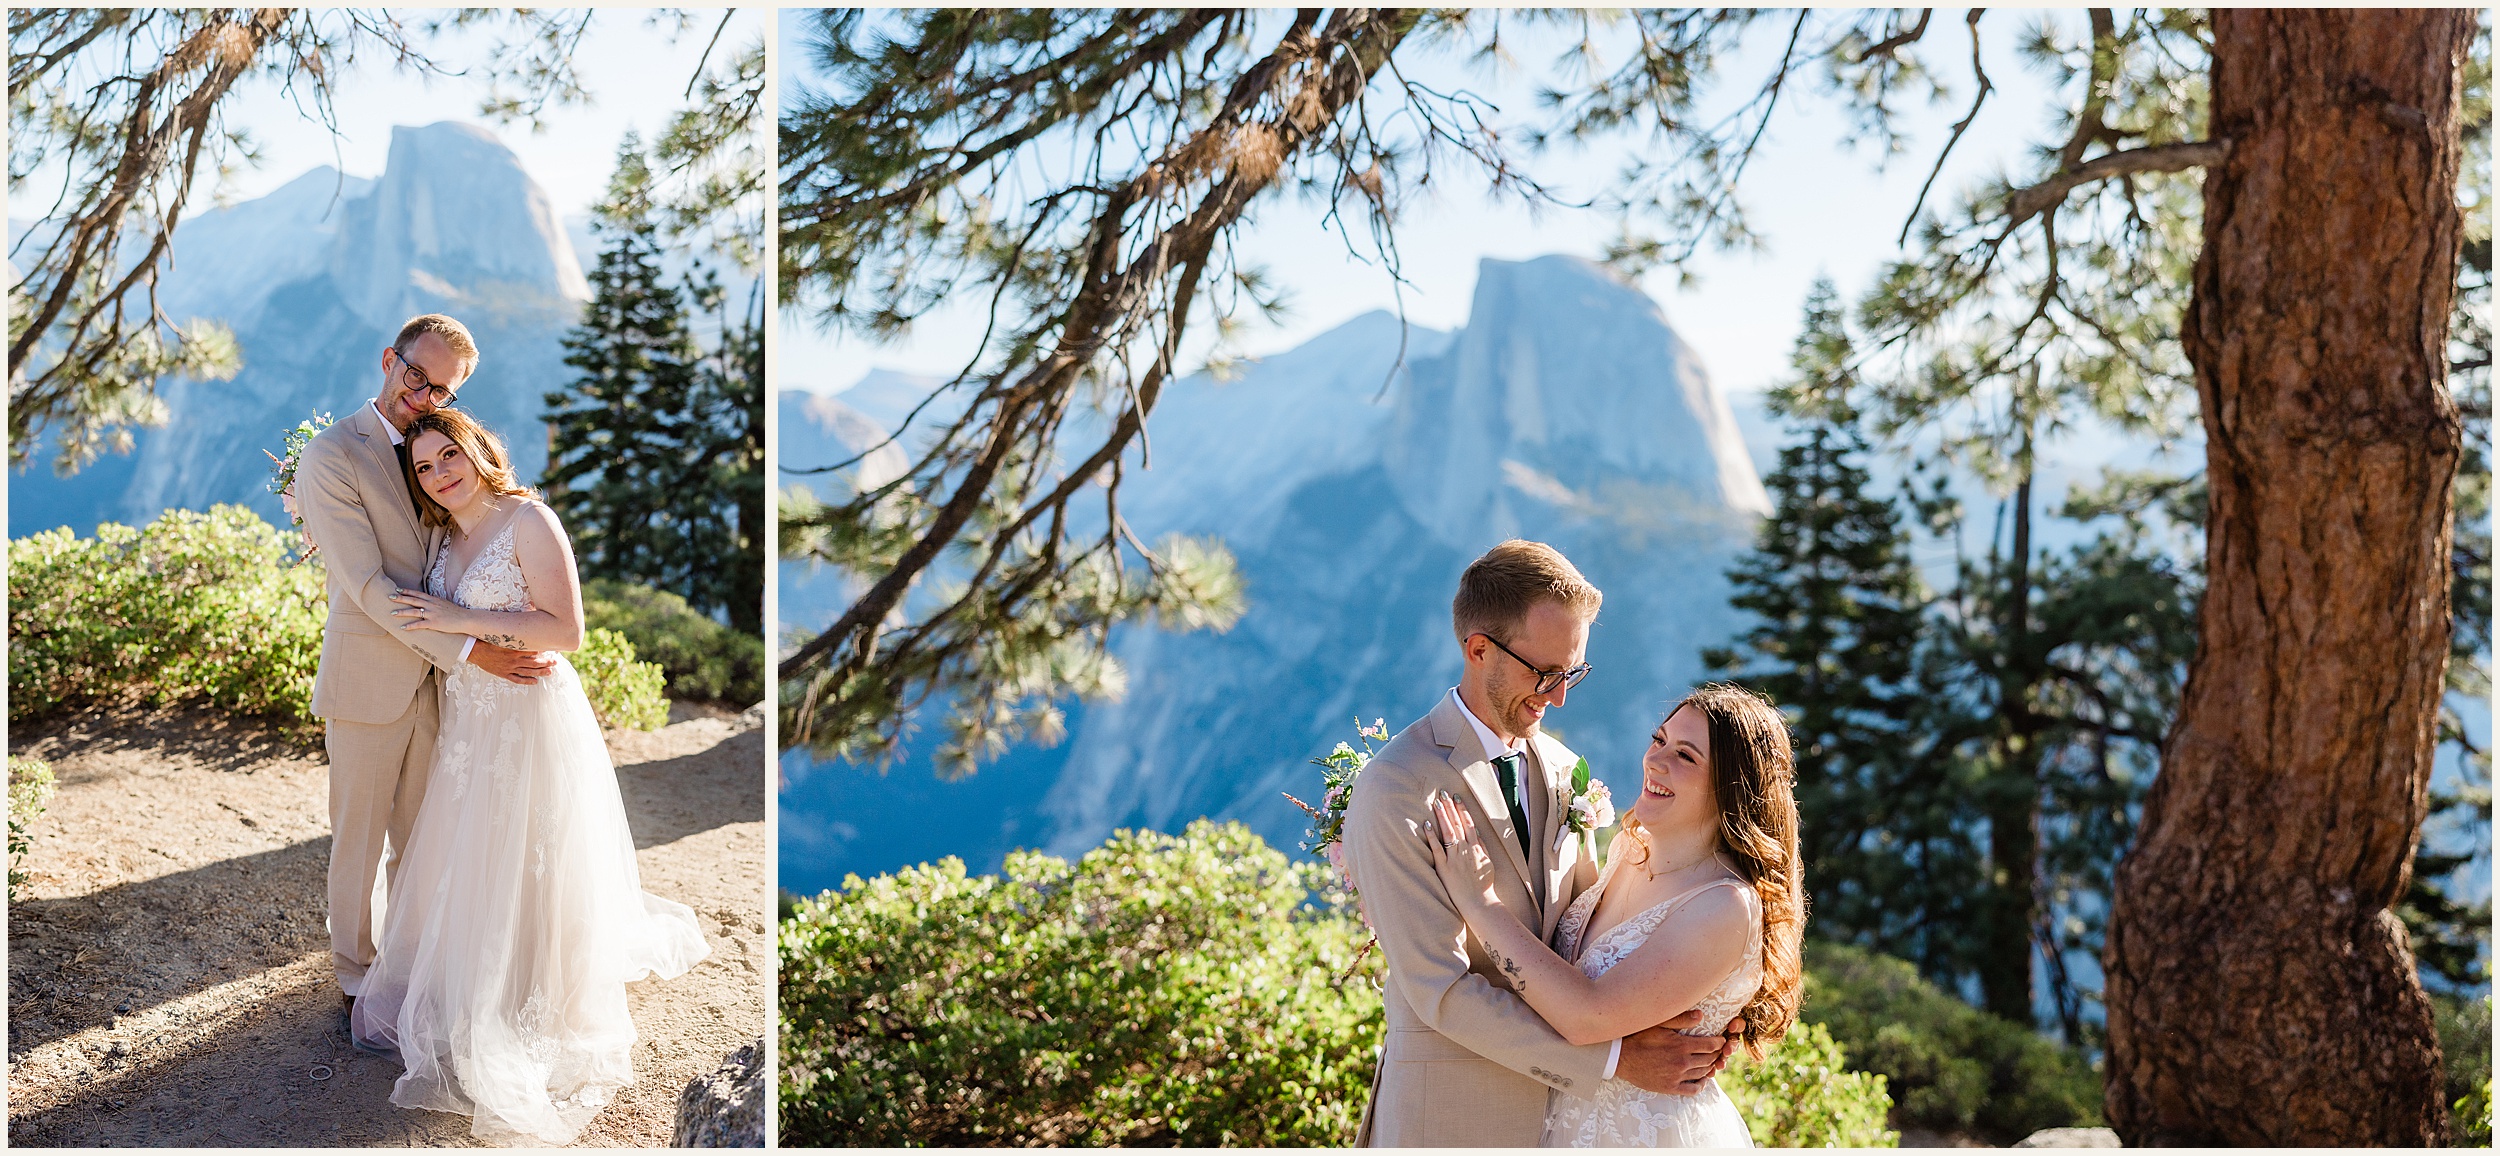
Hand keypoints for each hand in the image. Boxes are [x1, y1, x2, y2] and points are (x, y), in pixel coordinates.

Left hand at [390, 588, 471, 634]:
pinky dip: (410, 626)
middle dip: (401, 598)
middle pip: (413, 600)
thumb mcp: (444, 604)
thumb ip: (434, 603)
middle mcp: (431, 605)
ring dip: (402, 612)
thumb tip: (426, 604)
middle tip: (390, 597)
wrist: (466, 619)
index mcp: (433, 599)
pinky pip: (419, 624)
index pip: (417, 593)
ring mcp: (432, 614)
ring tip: (392, 613)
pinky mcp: (434, 623)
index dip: (407, 591)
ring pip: (414, 611)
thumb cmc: (455, 613)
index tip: (397, 589)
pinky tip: (402, 627)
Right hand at [466, 639, 556, 685]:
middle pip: (534, 662)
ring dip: (540, 672)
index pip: (534, 650)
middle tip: (555, 662)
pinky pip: (517, 679)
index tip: (553, 649)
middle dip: (546, 662)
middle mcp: (513, 659)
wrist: (473, 649)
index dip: (545, 650)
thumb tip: (525, 623)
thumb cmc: (488, 639)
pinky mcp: (503, 674)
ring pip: (528, 671)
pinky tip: (535, 682)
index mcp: (514, 648)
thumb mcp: (502, 633)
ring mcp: (509, 667)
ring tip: (550, 672)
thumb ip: (515, 630)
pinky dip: (527, 681)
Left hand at [1426, 792, 1501, 913]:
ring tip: (1436, 802)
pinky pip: (1437, 848)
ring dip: (1442, 816)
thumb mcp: (1487, 863)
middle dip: (1450, 807)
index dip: (1462, 809)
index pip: (1468, 824)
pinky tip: (1426, 824)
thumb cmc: (1483, 885)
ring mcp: (1455, 858)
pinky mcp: (1444, 867)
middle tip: (1443, 793)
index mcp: (1476, 848)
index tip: (1456, 798)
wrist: (1479, 903)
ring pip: (1448, 832)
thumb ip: (1482, 847)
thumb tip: (1477, 832)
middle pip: (1458, 824)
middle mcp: (1466, 850)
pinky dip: (1432, 835)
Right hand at [1615, 1011, 1744, 1095]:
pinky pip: (1693, 1089)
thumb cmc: (1638, 1036)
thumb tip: (1701, 1015)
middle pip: (1709, 1059)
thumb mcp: (1658, 1023)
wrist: (1620, 1057)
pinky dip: (1701, 1085)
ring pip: (1703, 1073)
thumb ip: (1681, 1019)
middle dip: (1716, 1054)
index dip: (1719, 1042)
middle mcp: (1682, 1063)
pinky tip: (1702, 1079)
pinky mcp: (1670, 1088)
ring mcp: (1677, 1077)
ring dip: (1710, 1067)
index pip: (1711, 1045)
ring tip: (1711, 1061)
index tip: (1721, 1040)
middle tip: (1718, 1050)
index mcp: (1681, 1046)